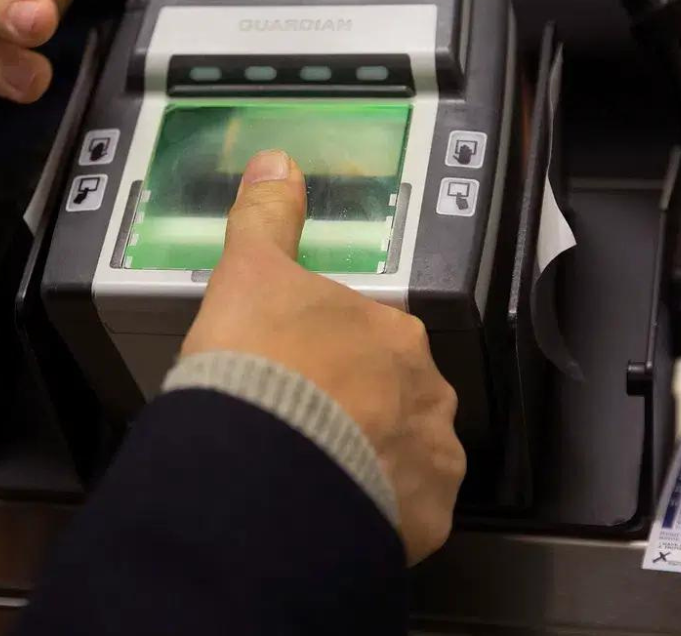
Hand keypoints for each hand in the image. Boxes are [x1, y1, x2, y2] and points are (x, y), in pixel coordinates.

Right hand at [182, 150, 465, 563]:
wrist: (265, 468)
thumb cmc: (261, 367)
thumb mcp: (250, 274)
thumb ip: (266, 218)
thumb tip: (277, 163)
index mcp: (393, 330)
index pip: (369, 335)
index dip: (330, 352)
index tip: (299, 370)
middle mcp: (426, 391)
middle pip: (395, 392)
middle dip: (357, 405)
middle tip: (303, 423)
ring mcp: (431, 457)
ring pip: (406, 452)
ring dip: (371, 458)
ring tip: (316, 471)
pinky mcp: (425, 518)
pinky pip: (406, 510)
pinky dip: (376, 509)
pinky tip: (334, 506)